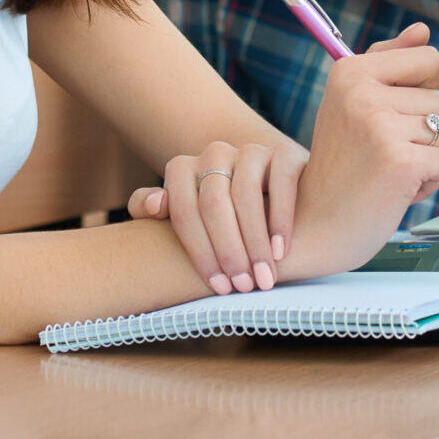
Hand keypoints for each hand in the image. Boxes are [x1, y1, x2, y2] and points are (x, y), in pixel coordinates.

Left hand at [128, 137, 307, 296]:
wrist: (269, 202)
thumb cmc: (217, 222)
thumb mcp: (185, 220)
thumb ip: (154, 209)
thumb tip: (155, 205)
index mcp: (182, 168)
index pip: (184, 212)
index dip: (200, 253)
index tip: (219, 287)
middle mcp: (214, 153)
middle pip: (214, 204)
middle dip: (228, 251)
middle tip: (243, 286)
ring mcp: (250, 150)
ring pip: (246, 194)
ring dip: (255, 243)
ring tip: (264, 278)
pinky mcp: (283, 152)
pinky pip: (281, 182)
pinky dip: (280, 219)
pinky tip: (280, 250)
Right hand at [280, 23, 438, 281]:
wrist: (315, 224)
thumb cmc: (342, 163)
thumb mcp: (356, 102)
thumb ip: (390, 61)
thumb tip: (422, 29)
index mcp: (350, 70)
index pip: (429, 58)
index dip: (422, 90)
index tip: (391, 114)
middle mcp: (362, 92)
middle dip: (428, 129)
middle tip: (387, 151)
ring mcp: (380, 126)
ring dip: (432, 155)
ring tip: (393, 169)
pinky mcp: (400, 162)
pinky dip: (431, 180)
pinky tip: (398, 189)